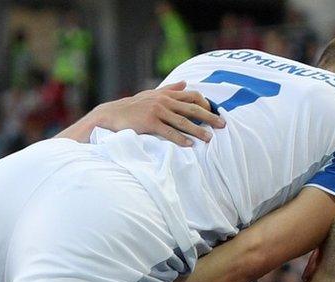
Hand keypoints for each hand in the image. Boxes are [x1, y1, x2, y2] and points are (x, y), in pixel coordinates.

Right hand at [91, 81, 225, 145]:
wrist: (111, 115)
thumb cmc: (132, 107)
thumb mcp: (152, 94)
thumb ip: (170, 89)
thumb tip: (185, 83)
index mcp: (166, 95)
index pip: (192, 96)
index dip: (205, 104)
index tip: (214, 113)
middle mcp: (164, 101)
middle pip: (192, 109)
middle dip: (209, 117)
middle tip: (223, 125)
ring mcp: (157, 111)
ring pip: (182, 122)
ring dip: (198, 130)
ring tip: (209, 138)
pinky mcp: (149, 123)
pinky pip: (168, 132)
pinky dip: (180, 139)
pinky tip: (189, 145)